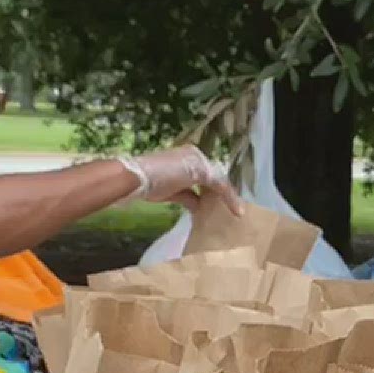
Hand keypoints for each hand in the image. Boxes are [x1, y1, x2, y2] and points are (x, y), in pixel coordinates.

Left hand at [128, 145, 244, 214]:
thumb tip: (224, 191)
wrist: (134, 179)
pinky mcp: (169, 192)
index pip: (219, 176)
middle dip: (221, 196)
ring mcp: (179, 178)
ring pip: (201, 192)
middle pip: (211, 182)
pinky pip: (189, 199)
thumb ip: (214, 180)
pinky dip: (197, 206)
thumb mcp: (195, 171)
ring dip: (210, 202)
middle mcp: (189, 165)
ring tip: (219, 216)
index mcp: (197, 156)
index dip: (230, 194)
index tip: (239, 213)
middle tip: (233, 213)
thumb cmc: (165, 172)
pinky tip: (202, 215)